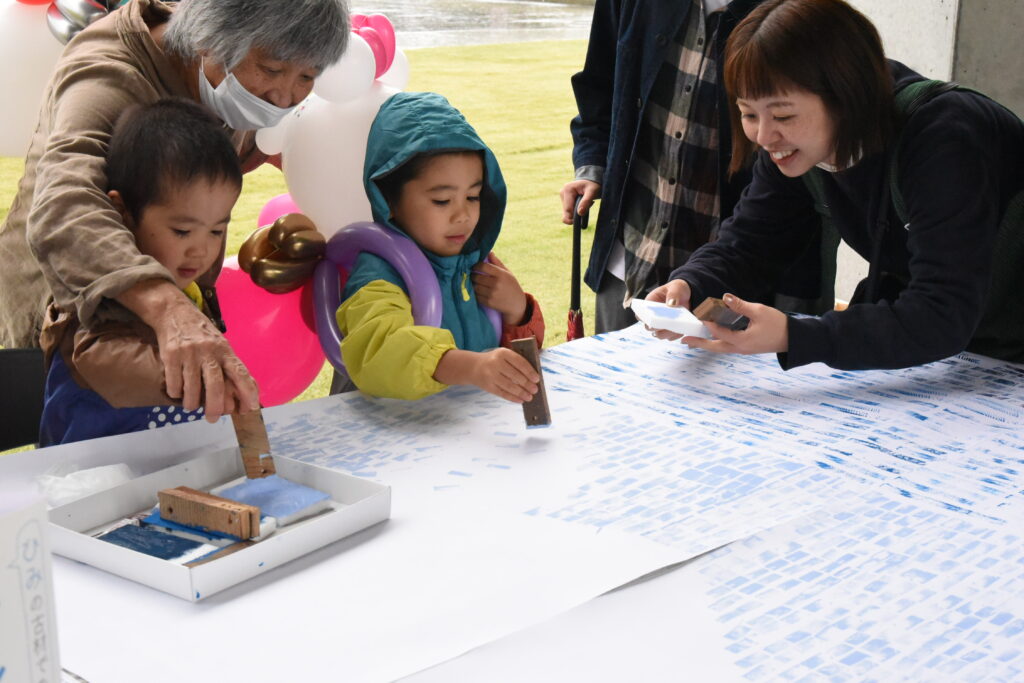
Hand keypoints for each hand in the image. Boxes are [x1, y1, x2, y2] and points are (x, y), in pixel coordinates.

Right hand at [118, 280, 259, 421]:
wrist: (173, 312)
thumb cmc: (202, 334)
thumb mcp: (221, 345)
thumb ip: (230, 366)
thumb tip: (243, 394)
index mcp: (225, 350)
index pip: (240, 372)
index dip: (248, 391)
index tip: (251, 407)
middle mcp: (209, 351)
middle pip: (215, 386)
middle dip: (216, 407)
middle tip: (213, 419)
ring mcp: (189, 353)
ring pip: (193, 388)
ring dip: (192, 403)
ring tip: (191, 407)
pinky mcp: (171, 355)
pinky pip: (174, 383)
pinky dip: (176, 393)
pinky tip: (178, 393)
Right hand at [434, 348, 539, 402]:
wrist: (473, 366)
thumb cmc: (495, 361)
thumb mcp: (503, 355)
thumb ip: (517, 362)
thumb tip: (533, 378)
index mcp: (502, 353)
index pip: (519, 362)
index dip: (529, 371)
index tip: (537, 379)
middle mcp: (495, 363)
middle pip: (515, 375)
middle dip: (527, 384)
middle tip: (535, 390)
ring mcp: (490, 375)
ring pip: (509, 386)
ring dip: (521, 393)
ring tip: (530, 397)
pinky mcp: (488, 386)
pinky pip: (502, 393)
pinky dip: (512, 398)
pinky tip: (520, 400)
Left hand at [473, 253, 526, 324]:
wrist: (517, 304)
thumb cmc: (511, 286)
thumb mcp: (508, 273)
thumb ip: (497, 263)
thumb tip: (489, 252)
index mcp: (501, 274)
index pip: (483, 266)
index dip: (476, 265)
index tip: (474, 266)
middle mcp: (496, 284)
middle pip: (476, 277)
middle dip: (472, 275)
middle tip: (470, 275)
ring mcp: (492, 294)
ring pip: (475, 287)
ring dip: (472, 284)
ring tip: (473, 282)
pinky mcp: (489, 302)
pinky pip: (476, 296)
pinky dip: (474, 293)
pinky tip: (476, 291)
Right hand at [560, 179, 599, 223]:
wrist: (590, 182)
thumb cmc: (592, 185)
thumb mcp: (592, 191)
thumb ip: (586, 201)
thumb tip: (580, 213)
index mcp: (567, 190)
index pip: (568, 209)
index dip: (576, 215)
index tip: (586, 210)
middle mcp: (562, 193)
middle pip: (566, 212)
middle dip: (577, 214)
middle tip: (587, 206)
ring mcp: (562, 197)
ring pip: (567, 214)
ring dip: (577, 213)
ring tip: (585, 205)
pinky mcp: (564, 201)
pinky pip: (568, 213)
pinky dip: (575, 213)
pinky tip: (581, 206)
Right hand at [645, 279, 692, 340]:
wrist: (688, 295)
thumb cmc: (677, 289)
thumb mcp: (676, 287)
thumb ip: (673, 294)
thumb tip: (671, 304)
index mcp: (650, 304)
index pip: (640, 314)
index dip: (642, 318)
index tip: (651, 319)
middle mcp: (653, 317)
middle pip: (648, 327)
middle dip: (656, 328)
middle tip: (665, 324)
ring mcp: (661, 325)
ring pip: (659, 335)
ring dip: (666, 333)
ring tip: (675, 328)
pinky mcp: (670, 330)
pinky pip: (670, 337)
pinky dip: (675, 335)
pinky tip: (681, 329)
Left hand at [682, 293, 788, 354]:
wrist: (793, 339)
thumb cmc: (778, 324)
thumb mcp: (760, 311)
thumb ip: (741, 305)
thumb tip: (725, 297)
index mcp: (743, 340)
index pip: (720, 333)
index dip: (708, 324)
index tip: (697, 316)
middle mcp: (740, 348)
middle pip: (715, 347)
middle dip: (699, 343)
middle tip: (684, 340)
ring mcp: (742, 350)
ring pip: (720, 349)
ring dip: (706, 344)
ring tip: (692, 340)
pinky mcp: (745, 348)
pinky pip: (726, 347)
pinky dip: (716, 343)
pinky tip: (711, 338)